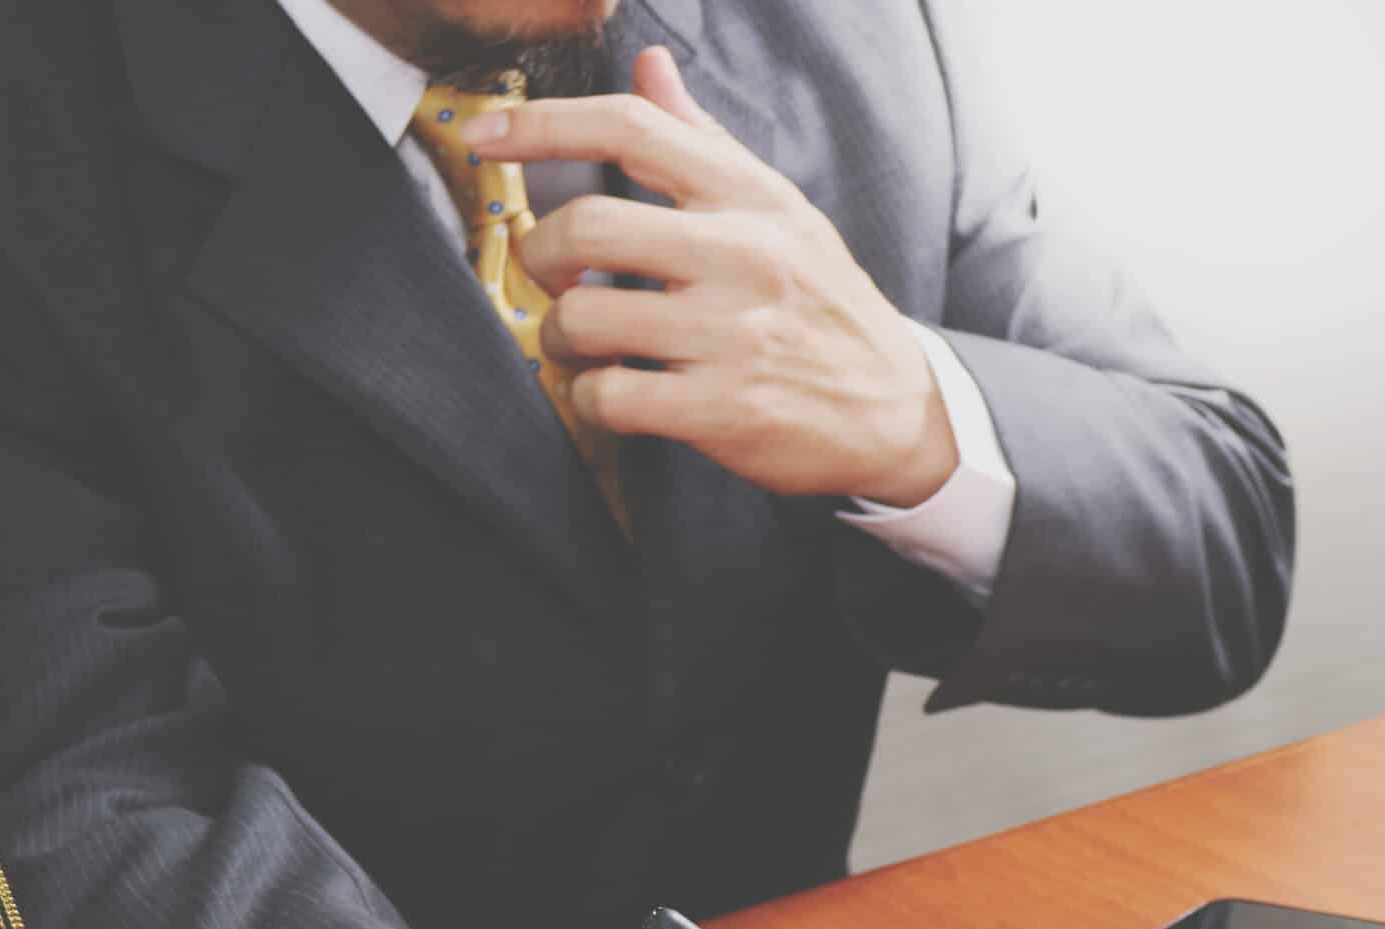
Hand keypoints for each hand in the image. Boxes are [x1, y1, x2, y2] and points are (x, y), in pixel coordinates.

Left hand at [464, 48, 960, 505]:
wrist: (898, 409)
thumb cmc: (824, 305)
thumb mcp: (779, 211)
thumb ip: (705, 141)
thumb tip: (649, 62)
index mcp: (748, 197)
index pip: (632, 127)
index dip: (543, 124)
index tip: (486, 135)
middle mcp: (742, 256)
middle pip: (587, 225)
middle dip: (541, 254)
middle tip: (553, 276)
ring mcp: (733, 336)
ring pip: (584, 318)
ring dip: (558, 338)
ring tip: (580, 345)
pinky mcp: (724, 411)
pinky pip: (608, 397)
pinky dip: (589, 399)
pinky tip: (611, 395)